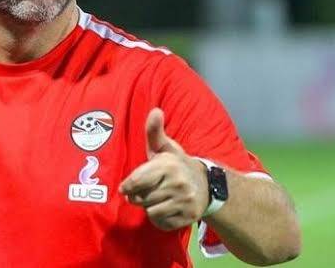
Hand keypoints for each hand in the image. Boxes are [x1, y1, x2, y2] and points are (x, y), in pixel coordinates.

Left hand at [119, 108, 208, 230]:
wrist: (207, 184)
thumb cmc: (176, 165)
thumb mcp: (164, 148)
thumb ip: (154, 131)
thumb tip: (155, 111)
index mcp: (168, 165)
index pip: (136, 182)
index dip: (128, 186)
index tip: (126, 187)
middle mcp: (178, 183)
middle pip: (141, 199)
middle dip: (140, 196)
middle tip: (149, 189)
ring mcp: (185, 201)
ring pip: (151, 212)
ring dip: (150, 207)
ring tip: (160, 197)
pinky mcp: (188, 217)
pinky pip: (161, 223)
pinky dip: (161, 218)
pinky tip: (168, 207)